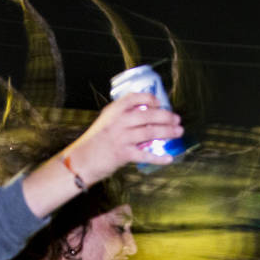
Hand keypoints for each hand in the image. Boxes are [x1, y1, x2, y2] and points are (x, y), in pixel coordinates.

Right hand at [65, 93, 183, 181]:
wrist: (80, 161)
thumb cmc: (94, 142)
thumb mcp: (105, 122)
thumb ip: (121, 116)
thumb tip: (145, 116)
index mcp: (114, 110)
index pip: (136, 98)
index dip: (151, 99)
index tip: (160, 104)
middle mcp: (119, 121)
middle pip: (149, 115)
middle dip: (166, 116)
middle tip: (177, 119)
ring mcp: (122, 137)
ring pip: (150, 132)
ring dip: (168, 132)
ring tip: (178, 132)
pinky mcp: (123, 154)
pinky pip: (145, 155)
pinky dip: (159, 157)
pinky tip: (169, 158)